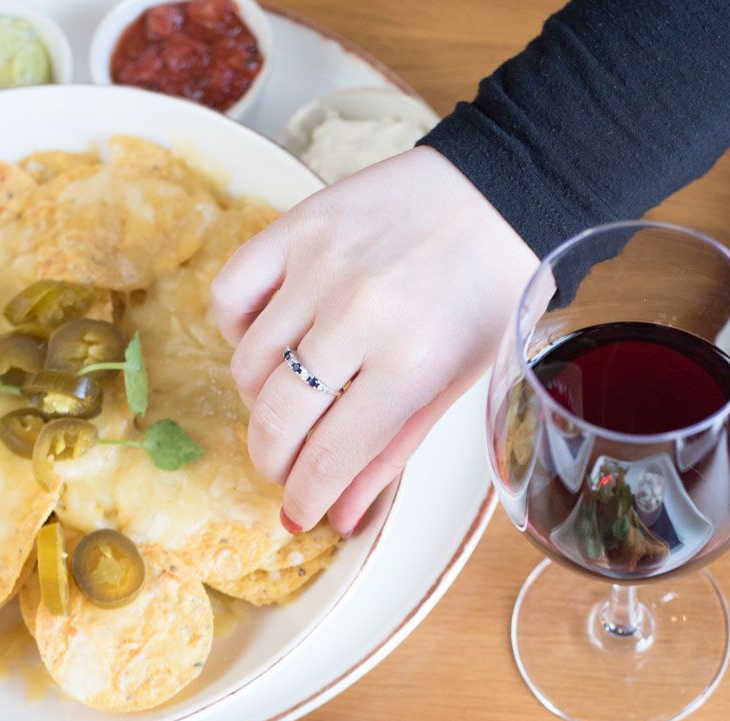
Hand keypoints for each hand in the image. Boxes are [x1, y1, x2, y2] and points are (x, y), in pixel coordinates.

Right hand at [210, 146, 536, 533]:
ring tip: (289, 402)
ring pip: (248, 363)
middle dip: (272, 460)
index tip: (298, 513)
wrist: (499, 196)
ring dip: (259, 400)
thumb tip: (340, 516)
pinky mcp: (297, 226)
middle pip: (277, 417)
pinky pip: (230, 293)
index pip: (328, 455)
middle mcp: (359, 314)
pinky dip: (237, 329)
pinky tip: (269, 340)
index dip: (304, 496)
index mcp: (410, 363)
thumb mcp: (454, 383)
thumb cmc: (486, 294)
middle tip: (283, 467)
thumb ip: (391, 451)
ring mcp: (321, 266)